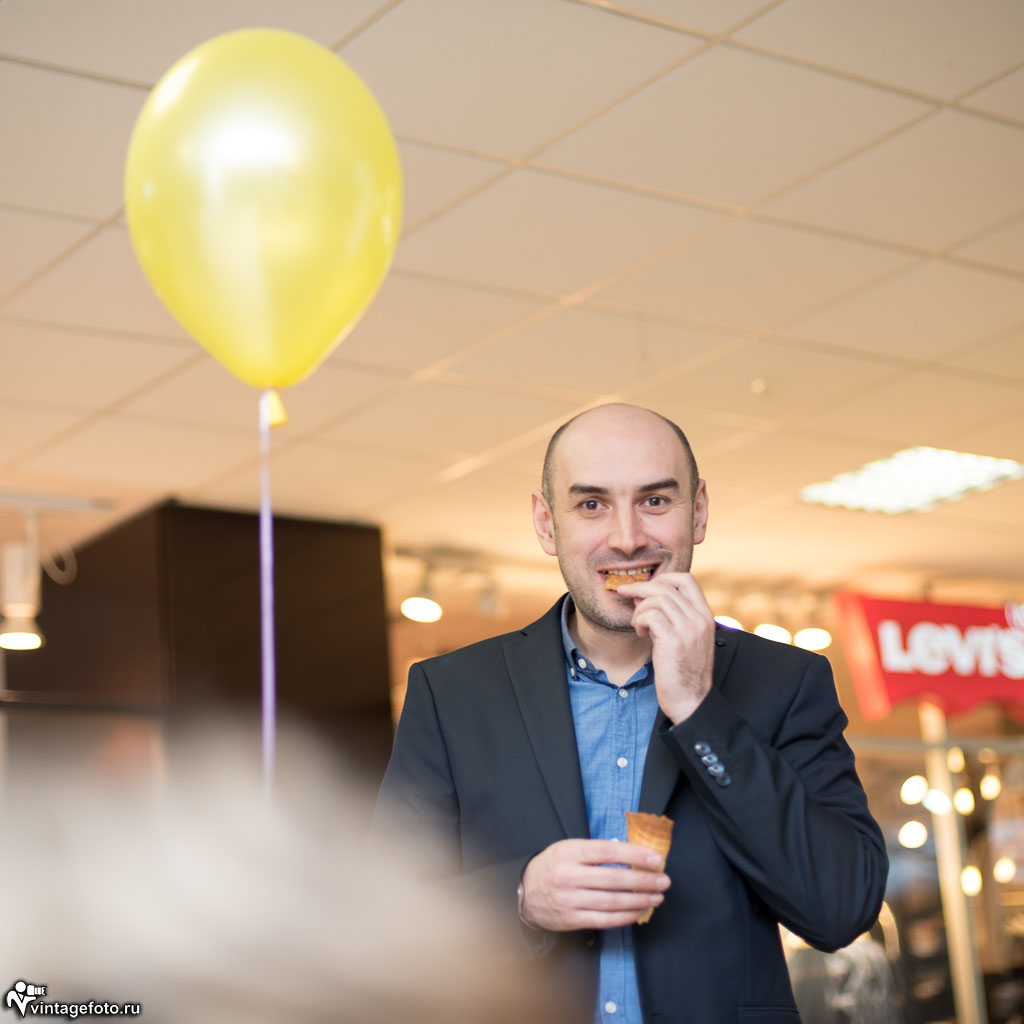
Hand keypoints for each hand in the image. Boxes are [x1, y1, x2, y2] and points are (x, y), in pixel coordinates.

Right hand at [519, 838, 669, 931]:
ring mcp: (570, 900)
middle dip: (643, 880)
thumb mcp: (569, 848)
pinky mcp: (571, 920)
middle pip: (614, 879)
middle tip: (663, 881)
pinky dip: (625, 917)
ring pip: (612, 902)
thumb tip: (631, 854)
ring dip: (639, 900)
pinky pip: (604, 920)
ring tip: (656, 897)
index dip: (634, 854)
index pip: (608, 851)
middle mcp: (569, 876)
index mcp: (570, 852)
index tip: (655, 858)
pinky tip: (639, 912)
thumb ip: (597, 851)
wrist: (526, 891)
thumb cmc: (554, 865)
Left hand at [616, 571, 713, 723]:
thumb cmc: (684, 670)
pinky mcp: (673, 640)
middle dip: (640, 587)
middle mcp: (699, 618)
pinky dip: (640, 621)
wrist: (691, 699)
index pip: (686, 580)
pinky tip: (641, 634)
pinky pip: (651, 615)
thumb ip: (672, 616)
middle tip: (625, 593)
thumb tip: (644, 596)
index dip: (663, 578)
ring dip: (639, 609)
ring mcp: (688, 629)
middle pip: (666, 586)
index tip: (647, 588)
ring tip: (638, 625)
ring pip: (656, 599)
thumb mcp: (685, 638)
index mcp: (705, 615)